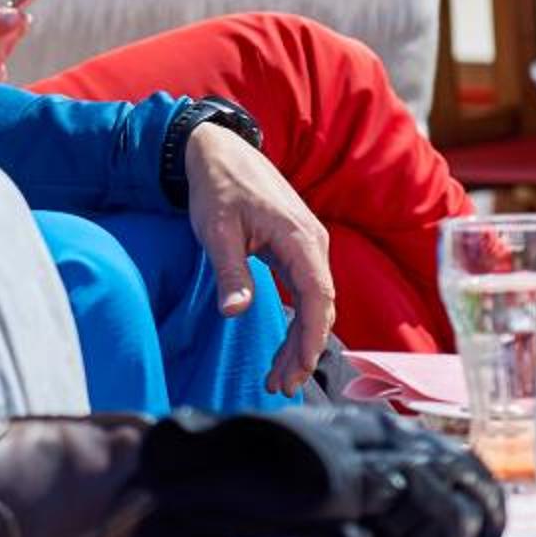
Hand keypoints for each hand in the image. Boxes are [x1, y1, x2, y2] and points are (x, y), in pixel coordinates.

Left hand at [181, 124, 336, 397]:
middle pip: (319, 308)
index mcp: (300, 238)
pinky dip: (297, 321)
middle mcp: (314, 243)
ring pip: (313, 303)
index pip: (317, 297)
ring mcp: (308, 246)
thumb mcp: (216, 230)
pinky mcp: (297, 249)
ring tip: (278, 377)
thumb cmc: (216, 187)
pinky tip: (285, 346)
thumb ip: (230, 272)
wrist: (217, 151)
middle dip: (303, 350)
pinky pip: (305, 292)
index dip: (310, 336)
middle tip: (281, 385)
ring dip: (299, 341)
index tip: (299, 368)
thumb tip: (235, 312)